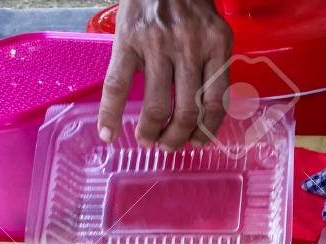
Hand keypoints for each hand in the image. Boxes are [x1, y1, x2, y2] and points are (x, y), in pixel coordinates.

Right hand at [97, 0, 232, 150]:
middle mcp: (190, 47)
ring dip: (152, 132)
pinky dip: (111, 114)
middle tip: (169, 147)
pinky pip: (118, 86)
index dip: (208, 131)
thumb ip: (212, 65)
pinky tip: (109, 133)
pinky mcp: (128, 41)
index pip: (217, 102)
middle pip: (188, 110)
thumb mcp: (213, 31)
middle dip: (178, 137)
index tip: (198, 144)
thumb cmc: (189, 3)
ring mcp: (157, 45)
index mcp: (217, 46)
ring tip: (147, 140)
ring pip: (157, 105)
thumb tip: (205, 113)